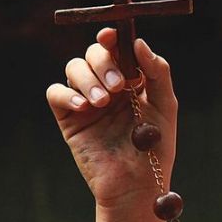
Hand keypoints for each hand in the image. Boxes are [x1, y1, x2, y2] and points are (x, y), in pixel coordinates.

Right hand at [46, 29, 177, 209]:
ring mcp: (87, 101)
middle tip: (119, 86)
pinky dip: (67, 94)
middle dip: (103, 63)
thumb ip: (157, 71)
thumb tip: (138, 43)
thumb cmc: (155, 148)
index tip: (112, 37)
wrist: (137, 184)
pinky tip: (85, 108)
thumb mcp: (165, 105)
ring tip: (103, 102)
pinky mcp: (70, 119)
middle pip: (93, 54)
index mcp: (131, 79)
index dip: (111, 37)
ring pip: (73, 68)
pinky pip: (56, 93)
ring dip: (87, 79)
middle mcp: (108, 86)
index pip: (116, 48)